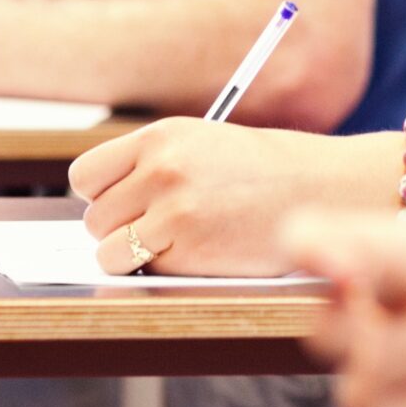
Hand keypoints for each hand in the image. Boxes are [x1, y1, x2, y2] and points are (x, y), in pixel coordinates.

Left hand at [67, 118, 385, 276]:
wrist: (320, 189)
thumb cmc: (264, 172)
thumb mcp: (202, 145)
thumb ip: (152, 166)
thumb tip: (100, 207)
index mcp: (160, 137)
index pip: (85, 175)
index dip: (100, 197)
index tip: (121, 205)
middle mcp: (160, 168)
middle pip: (94, 217)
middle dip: (119, 229)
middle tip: (158, 229)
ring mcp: (173, 209)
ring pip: (107, 250)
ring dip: (132, 256)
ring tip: (174, 244)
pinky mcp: (188, 249)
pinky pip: (142, 270)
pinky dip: (161, 270)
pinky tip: (197, 253)